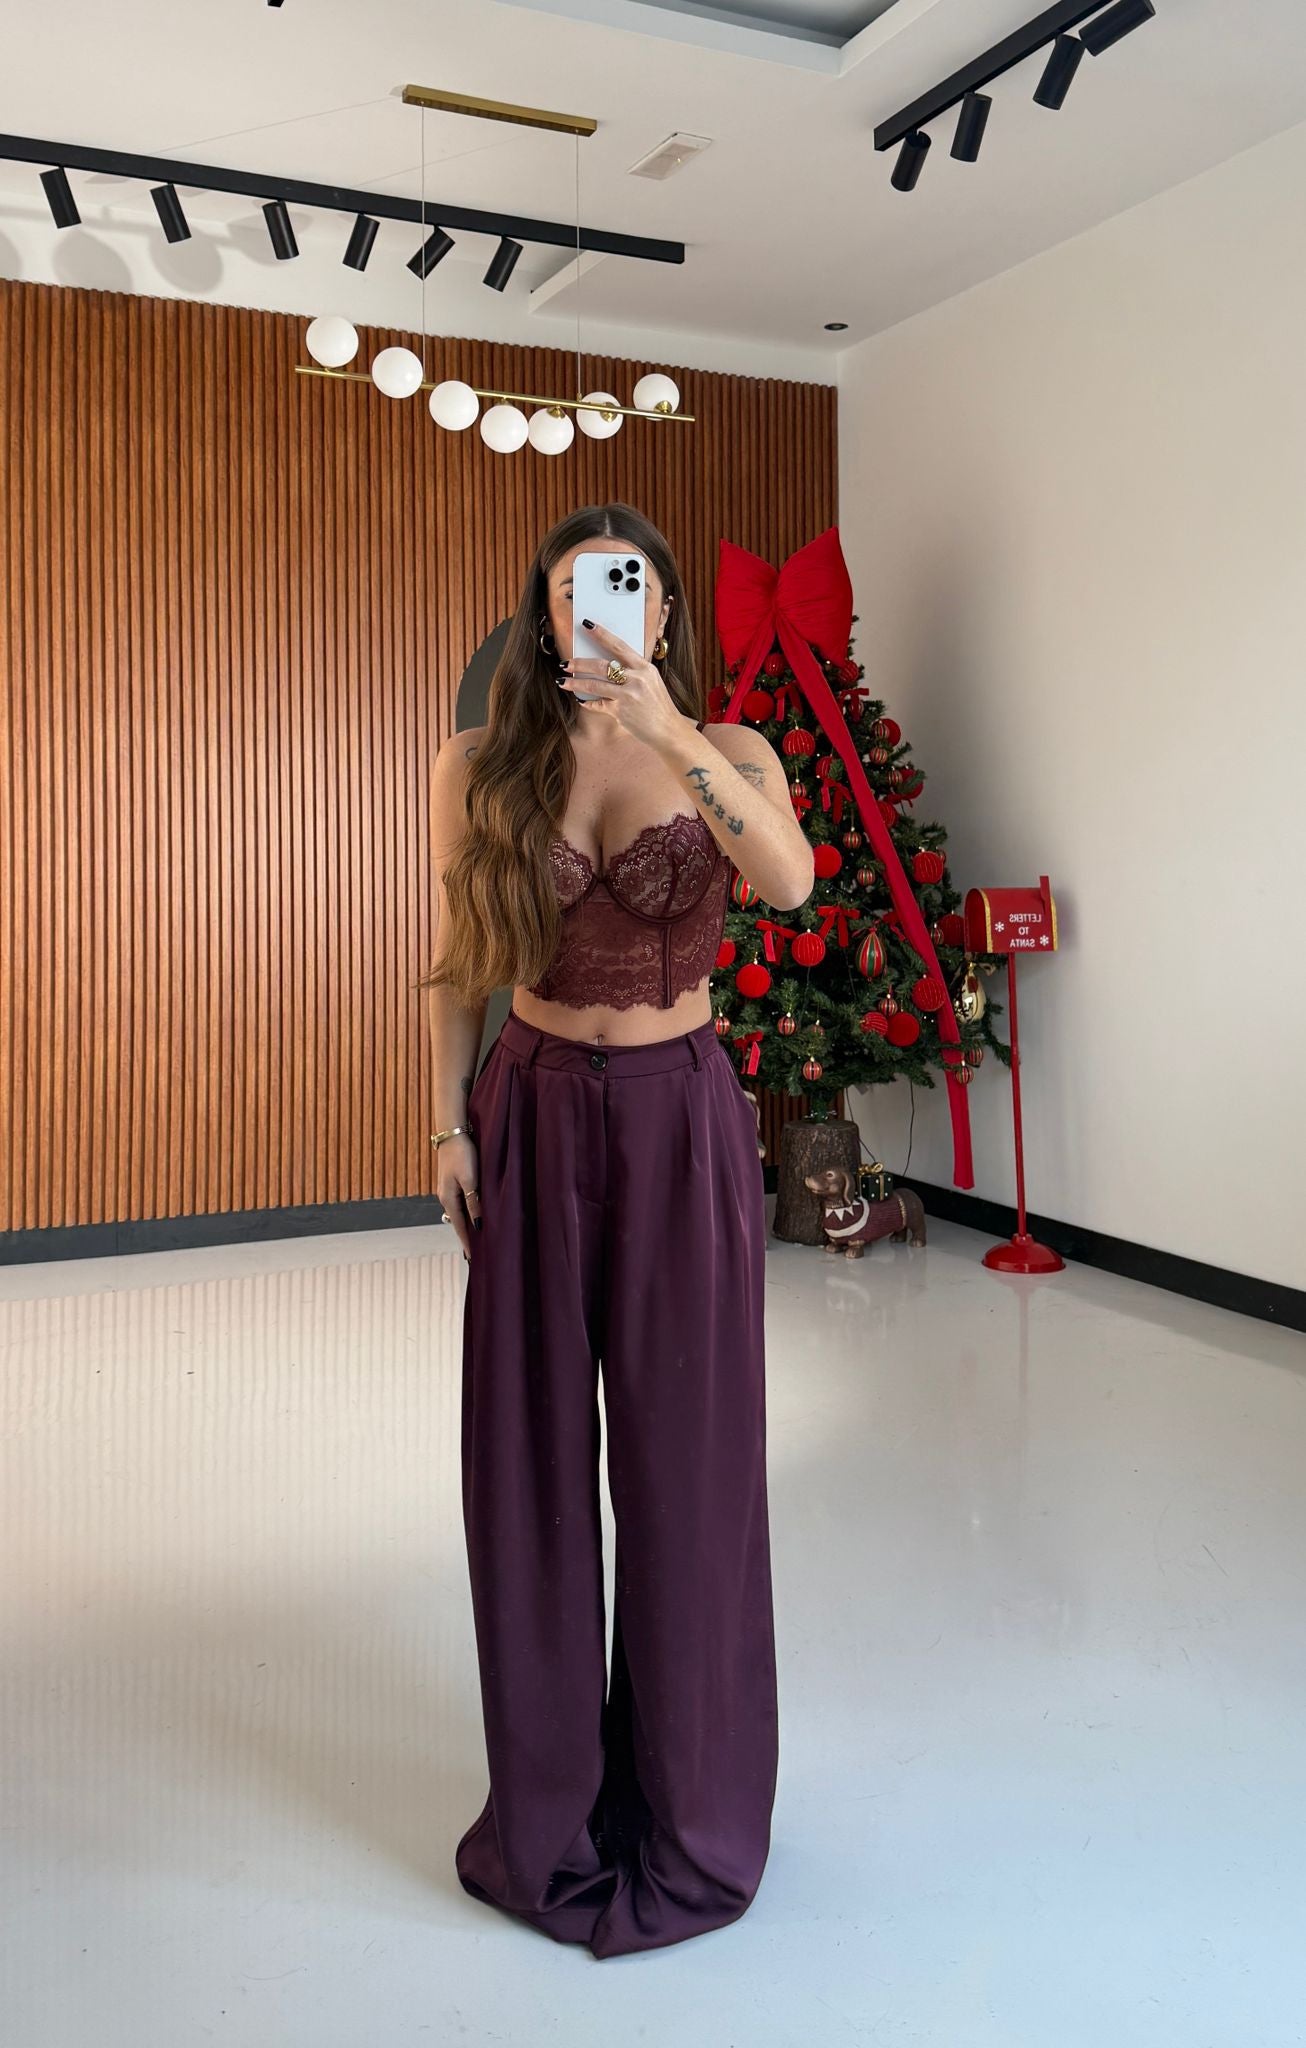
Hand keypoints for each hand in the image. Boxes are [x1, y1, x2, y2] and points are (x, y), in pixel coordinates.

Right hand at [437, 1134, 481, 1260]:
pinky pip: (460, 1205)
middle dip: (466, 1238)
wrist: (452, 1133)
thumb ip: (474, 1202)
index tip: (472, 1258)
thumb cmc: (463, 1154)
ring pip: (459, 1214)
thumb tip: (478, 1224)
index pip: (459, 1227)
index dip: (467, 1242)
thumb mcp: (470, 1179)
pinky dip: (466, 1214)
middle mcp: (445, 1197)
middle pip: (457, 1223)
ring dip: (466, 1227)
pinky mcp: (452, 1183)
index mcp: (448, 1199)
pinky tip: (472, 1217)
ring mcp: (447, 1190)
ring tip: (475, 1240)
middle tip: (474, 1255)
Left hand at [559, 618, 690, 752]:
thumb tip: (608, 664)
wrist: (668, 730)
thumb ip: (633, 671)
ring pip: (594, 684)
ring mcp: (627, 696)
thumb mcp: (651, 681)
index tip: (587, 625)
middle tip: (566, 662)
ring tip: (563, 681)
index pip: (619, 646)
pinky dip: (588, 702)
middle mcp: (635, 679)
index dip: (601, 634)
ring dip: (576, 683)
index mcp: (644, 667)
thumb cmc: (658, 705)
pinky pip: (597, 704)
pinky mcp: (620, 712)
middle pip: (601, 666)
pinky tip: (580, 700)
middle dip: (580, 663)